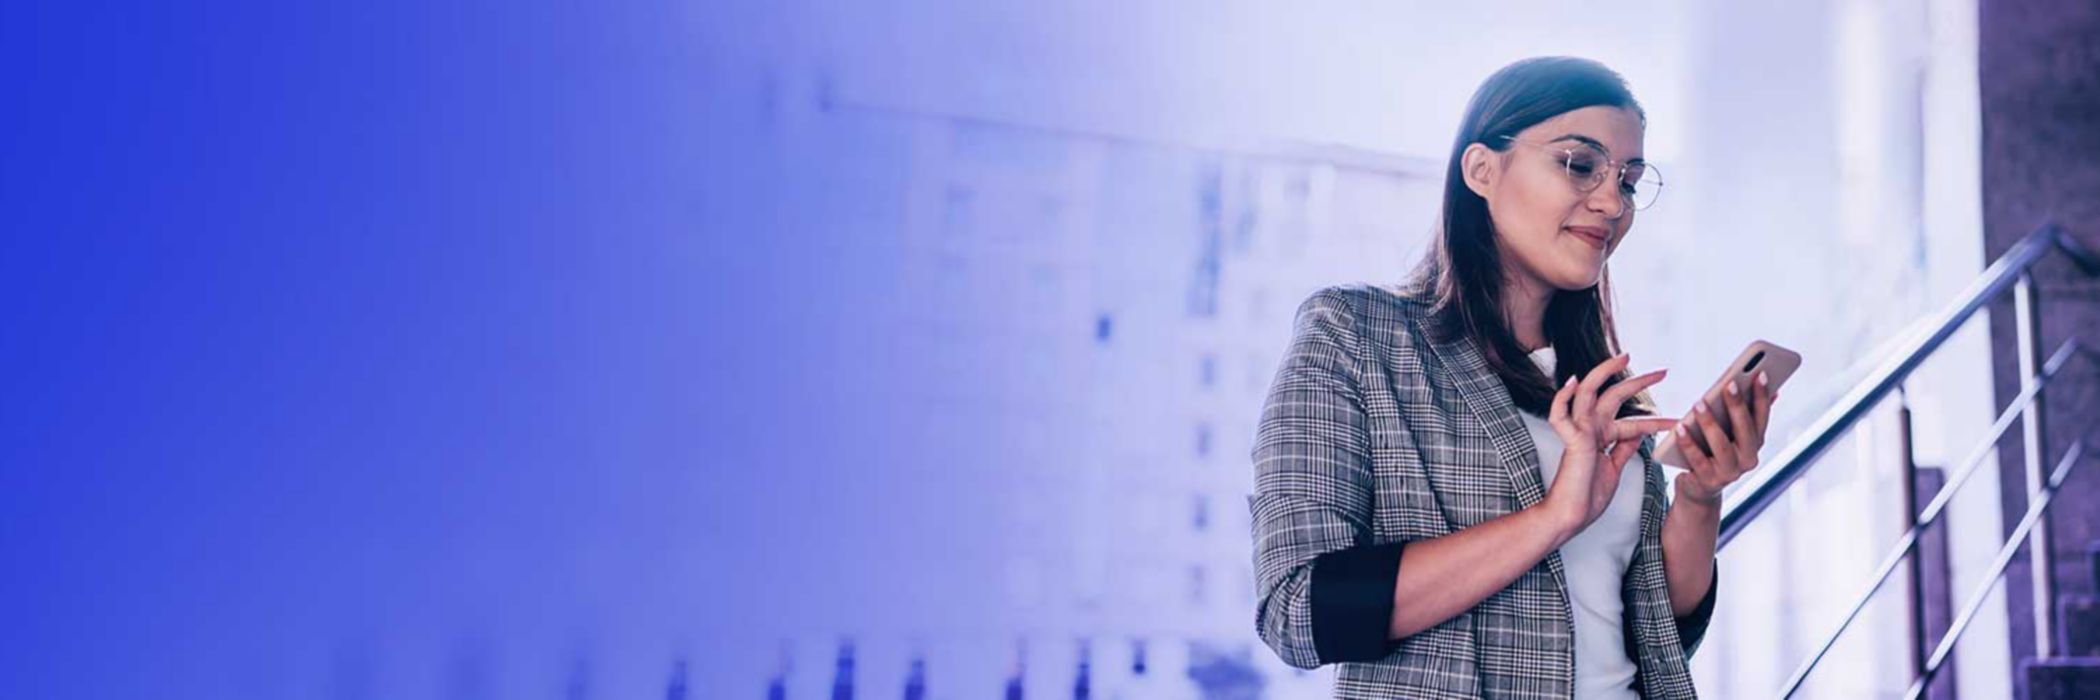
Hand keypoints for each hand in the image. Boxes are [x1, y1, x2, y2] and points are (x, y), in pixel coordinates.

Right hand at [1542, 353, 1679, 535]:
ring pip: (1588, 393)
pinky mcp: (1572, 440)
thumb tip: (1638, 432)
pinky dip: (1562, 397)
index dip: (1657, 420)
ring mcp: (1579, 432)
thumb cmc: (1588, 497)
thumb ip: (1623, 448)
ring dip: (1605, 373)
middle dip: (1638, 381)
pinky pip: (1560, 414)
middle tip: (1663, 372)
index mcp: (1601, 437)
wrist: (1571, 516)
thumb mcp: (1614, 468)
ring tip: (1624, 358)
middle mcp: (1590, 429)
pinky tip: (1572, 382)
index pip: (1633, 421)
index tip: (1679, 419)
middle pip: (1613, 395)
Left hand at [1672, 371, 1780, 505]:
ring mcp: (1729, 472)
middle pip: (1745, 430)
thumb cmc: (1714, 451)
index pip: (1762, 417)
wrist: (1699, 488)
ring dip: (1710, 423)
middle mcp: (1748, 459)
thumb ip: (1745, 412)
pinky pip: (1697, 460)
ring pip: (1721, 445)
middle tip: (1728, 384)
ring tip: (1699, 403)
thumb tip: (1769, 385)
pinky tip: (1680, 428)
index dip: (1762, 396)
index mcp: (1756, 444)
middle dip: (1737, 406)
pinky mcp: (1708, 480)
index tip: (1759, 374)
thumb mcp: (1731, 433)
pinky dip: (1688, 443)